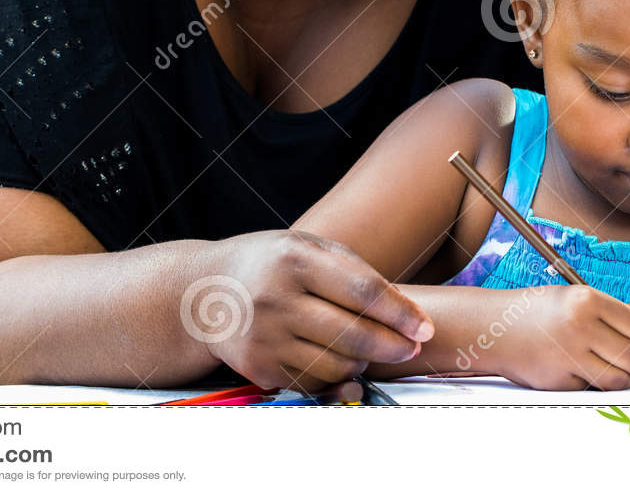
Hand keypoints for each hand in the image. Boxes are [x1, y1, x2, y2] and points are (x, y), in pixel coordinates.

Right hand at [195, 230, 434, 392]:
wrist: (204, 292)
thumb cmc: (269, 264)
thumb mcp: (306, 247)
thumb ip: (354, 271)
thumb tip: (403, 313)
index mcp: (294, 260)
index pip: (362, 290)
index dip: (400, 313)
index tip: (425, 329)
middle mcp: (276, 299)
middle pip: (352, 333)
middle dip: (392, 345)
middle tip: (411, 348)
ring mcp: (265, 337)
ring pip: (336, 364)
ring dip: (363, 363)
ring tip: (368, 350)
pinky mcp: (258, 367)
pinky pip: (313, 383)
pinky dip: (336, 379)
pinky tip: (341, 364)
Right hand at [495, 285, 629, 390]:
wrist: (495, 327)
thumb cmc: (540, 314)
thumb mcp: (575, 302)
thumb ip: (611, 320)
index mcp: (588, 299)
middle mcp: (579, 325)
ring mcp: (568, 354)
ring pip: (619, 380)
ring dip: (629, 384)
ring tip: (624, 378)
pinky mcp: (558, 379)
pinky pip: (594, 390)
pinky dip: (598, 387)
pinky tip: (587, 375)